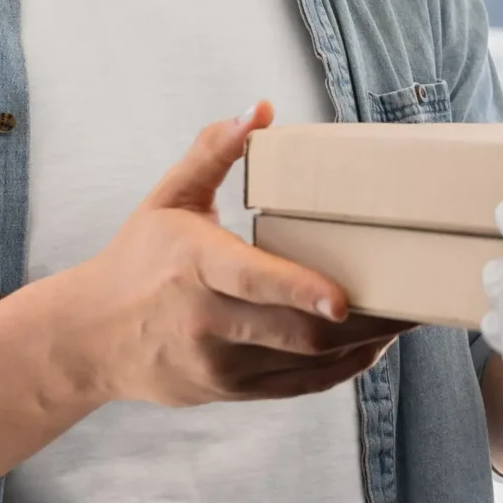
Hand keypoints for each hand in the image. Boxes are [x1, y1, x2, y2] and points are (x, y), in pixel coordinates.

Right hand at [43, 102, 412, 407]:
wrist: (88, 340)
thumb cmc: (136, 260)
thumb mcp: (167, 199)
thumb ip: (212, 152)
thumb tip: (259, 110)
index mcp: (194, 266)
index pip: (253, 281)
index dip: (301, 290)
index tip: (344, 297)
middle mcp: (206, 321)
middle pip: (294, 332)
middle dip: (361, 321)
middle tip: (413, 298)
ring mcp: (218, 365)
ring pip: (304, 364)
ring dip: (361, 345)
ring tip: (403, 319)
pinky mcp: (228, 392)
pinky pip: (297, 388)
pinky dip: (339, 370)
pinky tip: (368, 348)